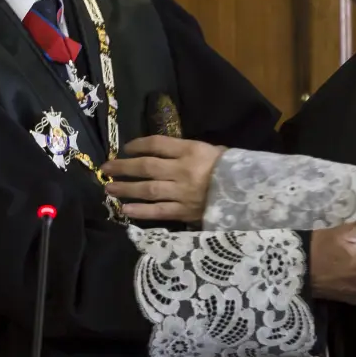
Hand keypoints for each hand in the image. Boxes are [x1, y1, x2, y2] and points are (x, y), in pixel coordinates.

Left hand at [101, 135, 224, 221]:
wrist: (249, 194)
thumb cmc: (228, 168)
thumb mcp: (210, 150)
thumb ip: (184, 150)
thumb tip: (158, 152)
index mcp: (192, 151)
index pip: (158, 144)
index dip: (138, 144)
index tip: (125, 148)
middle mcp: (184, 170)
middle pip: (147, 167)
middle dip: (123, 167)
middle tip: (105, 168)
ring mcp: (183, 192)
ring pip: (148, 190)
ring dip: (126, 189)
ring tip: (109, 189)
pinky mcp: (185, 212)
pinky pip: (159, 211)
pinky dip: (141, 211)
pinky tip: (125, 210)